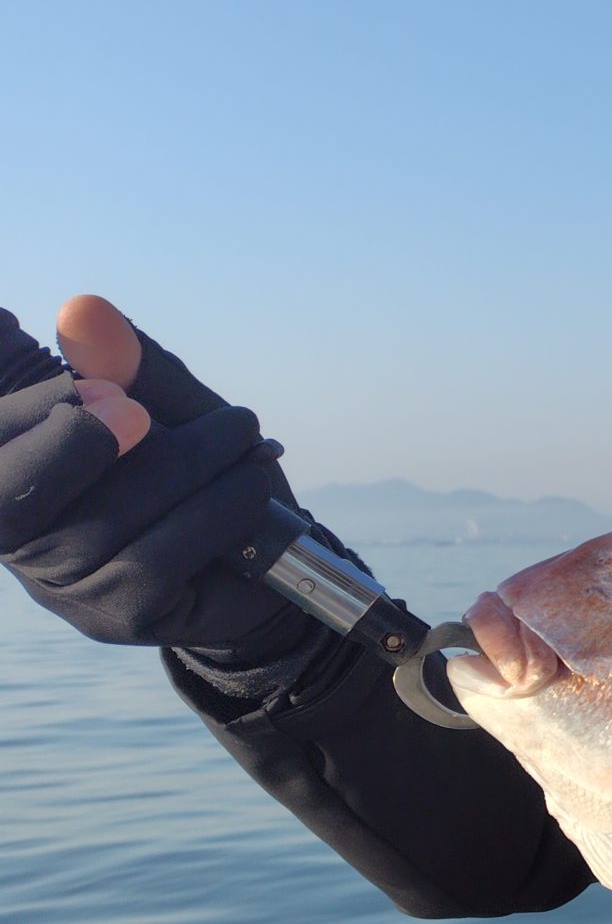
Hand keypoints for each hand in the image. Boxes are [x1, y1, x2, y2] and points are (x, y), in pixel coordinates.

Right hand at [0, 297, 316, 661]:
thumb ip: (124, 365)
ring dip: (193, 460)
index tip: (98, 383)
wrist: (274, 558)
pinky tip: (251, 485)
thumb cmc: (204, 473)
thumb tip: (82, 309)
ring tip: (242, 435)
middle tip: (142, 409)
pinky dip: (220, 506)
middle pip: (20, 486)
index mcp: (11, 473)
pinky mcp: (119, 613)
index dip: (27, 407)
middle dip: (86, 437)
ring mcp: (64, 584)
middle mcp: (17, 537)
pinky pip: (162, 554)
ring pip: (110, 515)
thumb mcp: (169, 405)